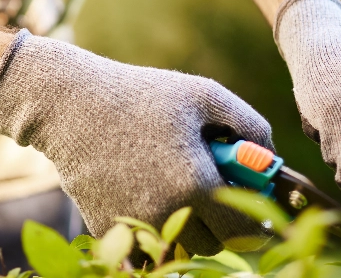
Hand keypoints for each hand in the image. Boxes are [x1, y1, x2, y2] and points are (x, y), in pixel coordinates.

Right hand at [0, 31, 271, 255]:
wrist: (69, 104)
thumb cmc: (140, 94)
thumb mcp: (203, 94)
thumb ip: (249, 123)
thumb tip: (271, 155)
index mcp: (196, 184)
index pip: (244, 229)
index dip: (256, 219)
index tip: (252, 203)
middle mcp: (167, 213)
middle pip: (213, 245)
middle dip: (219, 222)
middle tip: (210, 188)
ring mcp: (135, 224)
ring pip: (179, 246)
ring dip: (187, 226)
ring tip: (177, 185)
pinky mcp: (108, 228)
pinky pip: (145, 241)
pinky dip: (152, 223)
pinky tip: (145, 187)